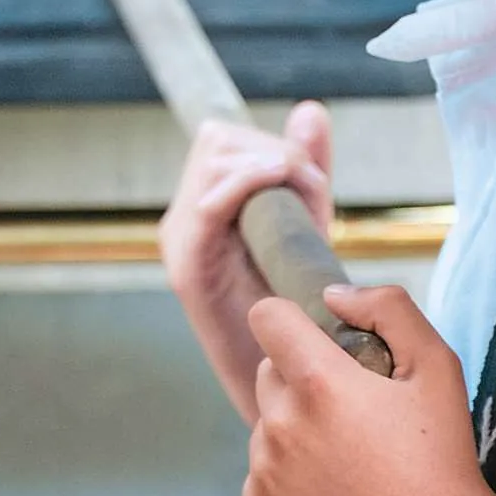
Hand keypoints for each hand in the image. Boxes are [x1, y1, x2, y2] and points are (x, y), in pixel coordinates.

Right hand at [158, 100, 331, 418]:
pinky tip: (279, 188)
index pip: (222, 138)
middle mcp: (184, 220)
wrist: (289, 385)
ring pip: (213, 163)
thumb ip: (305, 168)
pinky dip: (245, 185)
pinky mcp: (188, 268)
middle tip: (314, 190)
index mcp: (207, 209)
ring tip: (308, 205)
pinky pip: (207, 204)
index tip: (311, 174)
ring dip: (270, 169)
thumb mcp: (306, 226)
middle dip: (273, 153)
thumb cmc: (297, 314)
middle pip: (218, 142)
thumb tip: (310, 109)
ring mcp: (181, 242)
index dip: (269, 142)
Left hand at [241, 283, 495, 495]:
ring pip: (266, 427)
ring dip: (296, 432)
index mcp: (318, 384)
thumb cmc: (445, 458)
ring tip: (353, 464)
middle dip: (302, 381)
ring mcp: (265, 474)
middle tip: (355, 415)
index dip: (290, 320)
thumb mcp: (437, 367)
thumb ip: (388, 309)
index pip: (266, 318)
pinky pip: (262, 476)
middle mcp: (280, 426)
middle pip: (268, 374)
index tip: (314, 339)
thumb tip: (332, 296)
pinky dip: (289, 480)